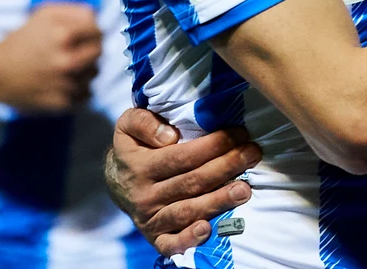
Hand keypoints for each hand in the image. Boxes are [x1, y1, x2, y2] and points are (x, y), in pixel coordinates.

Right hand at [0, 2, 102, 112]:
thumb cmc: (22, 40)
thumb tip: (99, 18)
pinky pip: (86, 93)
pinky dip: (77, 87)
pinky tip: (61, 82)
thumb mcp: (45, 14)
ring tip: (63, 66)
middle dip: (90, 48)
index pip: (98, 31)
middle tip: (74, 50)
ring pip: (94, 73)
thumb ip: (76, 11)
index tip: (83, 34)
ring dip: (84, 68)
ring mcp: (66, 84)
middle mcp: (67, 61)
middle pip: (99, 52)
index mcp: (63, 35)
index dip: (91, 31)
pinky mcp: (63, 103)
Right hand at [106, 107, 262, 254]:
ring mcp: (150, 219)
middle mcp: (145, 195)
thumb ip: (143, 122)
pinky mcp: (155, 237)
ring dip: (218, 201)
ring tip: (245, 189)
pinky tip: (207, 230)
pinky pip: (170, 244)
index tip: (238, 134)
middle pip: (191, 182)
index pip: (182, 157)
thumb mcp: (127, 126)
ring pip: (188, 211)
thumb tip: (169, 136)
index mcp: (141, 167)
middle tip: (252, 154)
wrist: (114, 182)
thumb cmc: (133, 148)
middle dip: (226, 167)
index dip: (213, 145)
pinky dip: (188, 239)